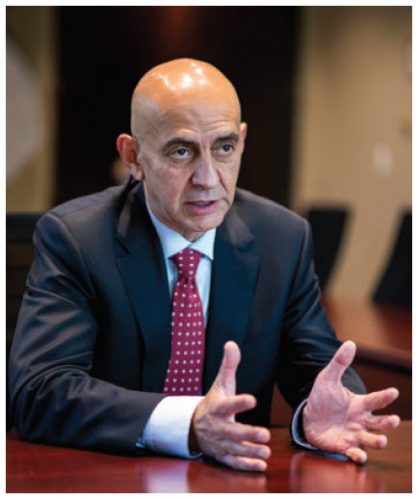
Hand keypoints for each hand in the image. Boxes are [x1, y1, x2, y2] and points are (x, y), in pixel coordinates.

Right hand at [190, 341, 270, 471]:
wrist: (194, 425)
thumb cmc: (214, 402)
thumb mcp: (220, 383)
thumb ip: (228, 365)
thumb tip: (232, 343)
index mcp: (218, 407)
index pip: (228, 404)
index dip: (239, 402)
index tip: (252, 399)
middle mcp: (218, 426)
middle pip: (232, 432)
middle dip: (248, 434)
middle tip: (265, 434)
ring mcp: (219, 442)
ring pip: (235, 449)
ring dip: (250, 452)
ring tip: (266, 451)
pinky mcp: (222, 454)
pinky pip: (233, 462)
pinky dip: (246, 465)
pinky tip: (261, 465)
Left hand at [303, 340, 400, 463]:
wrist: (309, 418)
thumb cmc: (323, 398)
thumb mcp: (328, 378)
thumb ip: (339, 363)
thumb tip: (350, 343)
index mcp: (359, 404)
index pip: (376, 400)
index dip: (385, 396)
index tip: (394, 391)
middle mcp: (361, 421)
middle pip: (379, 423)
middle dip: (388, 423)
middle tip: (393, 419)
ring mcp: (354, 435)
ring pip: (370, 440)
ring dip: (378, 441)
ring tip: (382, 440)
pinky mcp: (343, 446)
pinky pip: (353, 452)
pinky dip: (358, 455)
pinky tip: (359, 455)